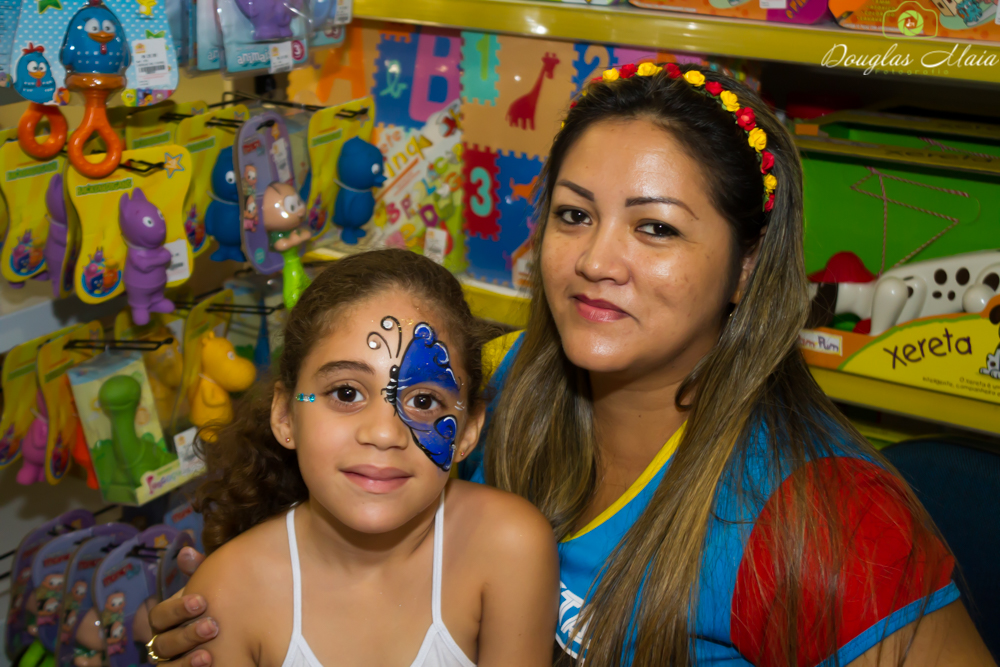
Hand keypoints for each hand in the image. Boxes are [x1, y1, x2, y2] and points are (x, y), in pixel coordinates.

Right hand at [147, 548, 218, 665]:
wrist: (236, 634)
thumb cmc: (219, 605)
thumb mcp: (211, 587)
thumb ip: (199, 572)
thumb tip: (186, 552)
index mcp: (168, 620)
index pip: (160, 616)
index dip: (177, 609)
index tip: (201, 601)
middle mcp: (164, 642)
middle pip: (163, 643)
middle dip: (187, 634)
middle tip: (212, 626)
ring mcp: (171, 662)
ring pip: (167, 665)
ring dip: (186, 660)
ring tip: (208, 655)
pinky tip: (209, 663)